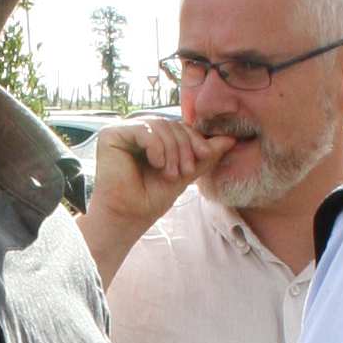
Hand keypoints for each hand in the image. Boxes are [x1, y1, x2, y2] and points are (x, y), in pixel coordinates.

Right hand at [90, 112, 235, 233]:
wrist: (128, 217)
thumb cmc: (150, 199)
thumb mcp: (185, 173)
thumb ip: (205, 155)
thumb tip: (231, 139)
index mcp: (152, 137)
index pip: (180, 127)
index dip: (195, 139)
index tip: (205, 156)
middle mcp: (136, 131)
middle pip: (171, 125)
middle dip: (185, 147)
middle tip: (185, 171)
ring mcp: (123, 131)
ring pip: (160, 126)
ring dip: (172, 151)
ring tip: (171, 174)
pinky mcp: (111, 134)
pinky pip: (144, 129)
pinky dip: (156, 147)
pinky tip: (156, 164)